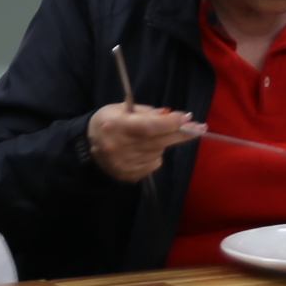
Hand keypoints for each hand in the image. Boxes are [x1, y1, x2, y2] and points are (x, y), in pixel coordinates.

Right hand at [86, 101, 202, 184]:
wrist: (86, 150)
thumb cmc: (107, 123)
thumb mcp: (120, 109)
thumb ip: (145, 112)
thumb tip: (169, 115)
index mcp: (117, 126)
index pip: (149, 126)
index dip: (170, 122)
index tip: (186, 117)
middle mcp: (120, 147)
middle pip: (159, 141)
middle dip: (181, 133)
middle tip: (200, 127)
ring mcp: (125, 165)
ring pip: (158, 152)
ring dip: (162, 143)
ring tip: (148, 137)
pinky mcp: (129, 176)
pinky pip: (153, 164)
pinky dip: (154, 155)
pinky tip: (142, 150)